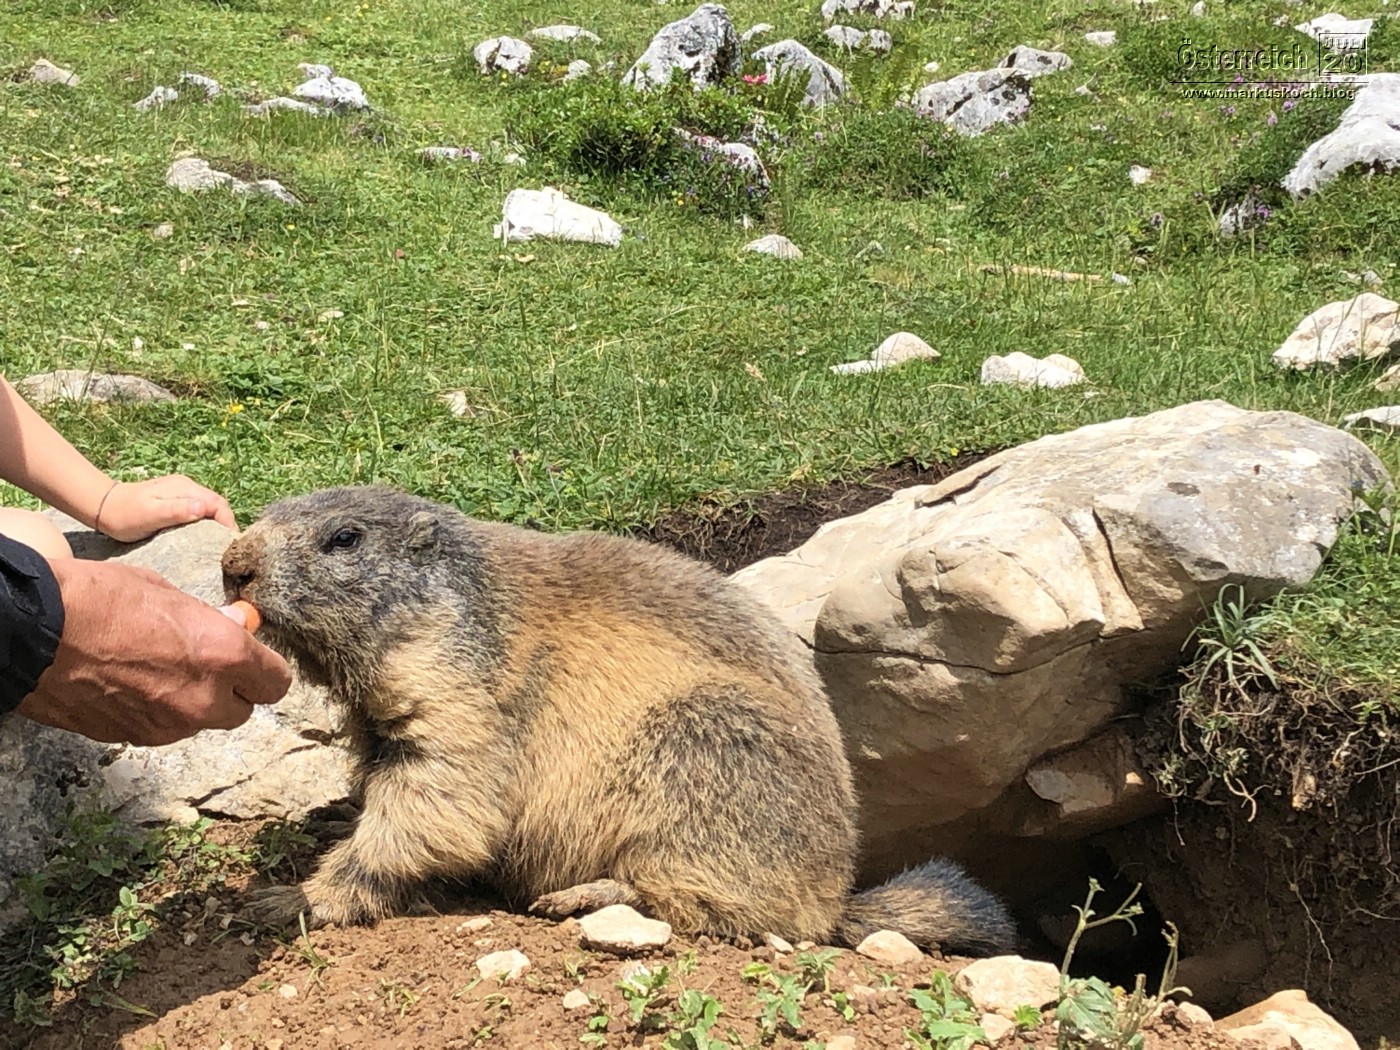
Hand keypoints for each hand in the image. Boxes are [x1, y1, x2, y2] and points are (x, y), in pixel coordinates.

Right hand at [17, 559, 291, 746]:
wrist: (32, 632)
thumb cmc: (101, 600)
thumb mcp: (167, 593)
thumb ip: (210, 619)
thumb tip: (235, 625)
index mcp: (223, 656)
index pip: (276, 683)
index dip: (267, 671)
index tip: (255, 661)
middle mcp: (203, 699)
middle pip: (242, 711)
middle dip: (232, 691)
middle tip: (209, 666)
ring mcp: (167, 726)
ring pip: (201, 722)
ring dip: (194, 703)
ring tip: (162, 671)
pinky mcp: (132, 739)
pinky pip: (163, 729)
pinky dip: (159, 713)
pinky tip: (133, 685)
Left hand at [95, 476, 237, 541]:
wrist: (102, 507)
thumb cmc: (125, 515)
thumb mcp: (151, 515)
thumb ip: (177, 510)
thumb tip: (204, 508)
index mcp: (184, 489)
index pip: (218, 504)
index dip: (228, 523)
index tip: (230, 544)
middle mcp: (187, 486)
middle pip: (217, 505)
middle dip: (226, 524)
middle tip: (227, 548)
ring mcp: (181, 491)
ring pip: (209, 507)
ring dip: (217, 524)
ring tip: (217, 545)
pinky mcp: (175, 499)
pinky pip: (199, 509)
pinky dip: (206, 523)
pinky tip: (202, 536)